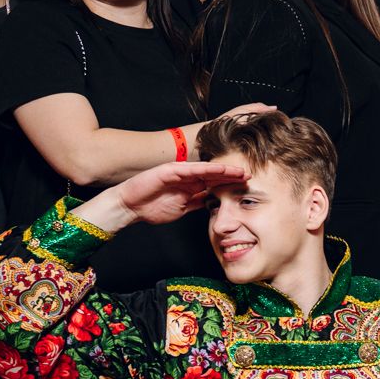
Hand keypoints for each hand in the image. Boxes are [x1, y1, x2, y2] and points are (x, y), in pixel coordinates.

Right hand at [110, 160, 247, 225]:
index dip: (231, 185)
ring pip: (206, 170)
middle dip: (232, 176)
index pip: (215, 184)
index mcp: (191, 187)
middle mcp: (188, 178)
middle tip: (250, 176)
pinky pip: (189, 169)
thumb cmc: (152, 207)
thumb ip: (198, 204)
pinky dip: (203, 169)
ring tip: (239, 171)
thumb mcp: (183, 209)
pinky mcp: (169, 170)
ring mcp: (179, 172)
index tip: (248, 187)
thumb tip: (215, 206)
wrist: (130, 206)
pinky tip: (216, 170)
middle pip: (215, 175)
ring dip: (223, 171)